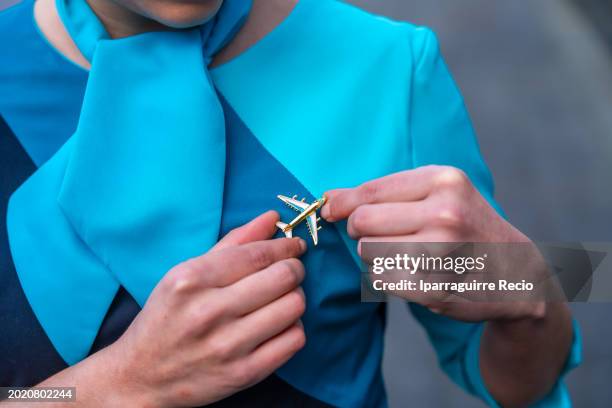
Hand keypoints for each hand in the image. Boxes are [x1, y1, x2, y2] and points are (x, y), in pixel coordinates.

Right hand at [107, 211, 306, 406]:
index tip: (294, 246)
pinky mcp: (244, 373)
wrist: (142, 376)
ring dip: (294, 298)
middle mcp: (209, 312)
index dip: (286, 246)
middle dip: (294, 269)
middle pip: (283, 277)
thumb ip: (232, 244)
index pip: (259, 254)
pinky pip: (294, 340)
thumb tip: (272, 218)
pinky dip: (293, 328)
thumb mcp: (186, 273)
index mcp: (191, 280)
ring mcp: (228, 346)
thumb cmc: (166, 318)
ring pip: (294, 306)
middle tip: (290, 271)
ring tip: (280, 299)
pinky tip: (277, 326)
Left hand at [321, 165, 548, 321]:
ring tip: (405, 252)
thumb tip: (328, 200)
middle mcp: (445, 213)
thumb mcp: (439, 192)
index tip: (330, 211)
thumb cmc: (466, 225)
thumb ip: (384, 192)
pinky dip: (388, 277)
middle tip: (383, 233)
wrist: (515, 272)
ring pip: (367, 252)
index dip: (342, 204)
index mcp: (444, 181)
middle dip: (362, 229)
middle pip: (362, 222)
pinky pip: (381, 280)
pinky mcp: (435, 289)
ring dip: (375, 255)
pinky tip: (414, 272)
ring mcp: (442, 253)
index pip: (369, 191)